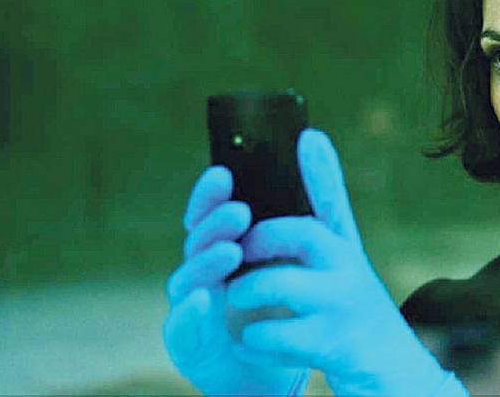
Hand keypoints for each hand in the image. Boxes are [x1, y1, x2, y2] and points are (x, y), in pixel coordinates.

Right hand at [163, 165, 308, 394]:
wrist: (282, 363)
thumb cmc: (285, 297)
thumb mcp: (304, 246)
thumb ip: (309, 198)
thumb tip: (314, 136)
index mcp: (224, 245)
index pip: (210, 213)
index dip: (211, 195)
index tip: (225, 172)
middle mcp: (203, 271)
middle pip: (197, 240)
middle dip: (214, 224)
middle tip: (239, 212)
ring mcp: (192, 305)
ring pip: (188, 278)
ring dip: (206, 263)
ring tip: (231, 253)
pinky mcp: (190, 341)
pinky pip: (184, 326)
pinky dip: (191, 313)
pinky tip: (203, 300)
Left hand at [225, 129, 467, 396]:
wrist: (391, 375)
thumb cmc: (352, 317)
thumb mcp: (342, 269)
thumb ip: (322, 227)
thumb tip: (307, 158)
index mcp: (346, 249)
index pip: (334, 201)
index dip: (321, 170)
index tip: (308, 136)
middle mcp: (351, 269)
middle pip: (300, 233)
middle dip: (258, 239)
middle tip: (235, 252)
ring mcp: (344, 305)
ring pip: (276, 283)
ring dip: (246, 292)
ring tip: (237, 300)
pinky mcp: (335, 343)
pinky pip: (272, 333)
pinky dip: (253, 339)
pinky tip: (253, 342)